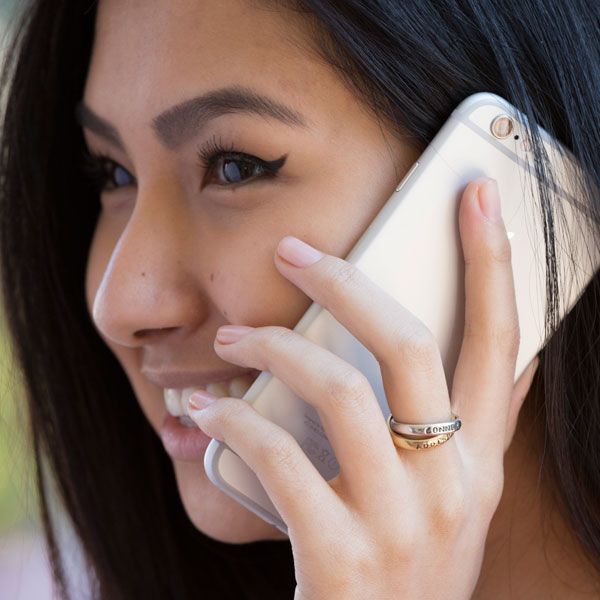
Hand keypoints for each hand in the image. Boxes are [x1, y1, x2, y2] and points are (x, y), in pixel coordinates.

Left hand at [188, 178, 537, 598]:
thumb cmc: (403, 568)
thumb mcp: (447, 500)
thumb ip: (463, 430)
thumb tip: (489, 360)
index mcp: (480, 463)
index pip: (503, 341)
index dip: (493, 262)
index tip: (476, 194)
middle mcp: (454, 486)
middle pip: (409, 343)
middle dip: (347, 282)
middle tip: (293, 252)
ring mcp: (401, 524)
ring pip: (338, 390)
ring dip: (273, 348)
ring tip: (231, 338)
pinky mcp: (341, 560)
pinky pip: (279, 459)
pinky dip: (234, 423)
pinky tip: (206, 412)